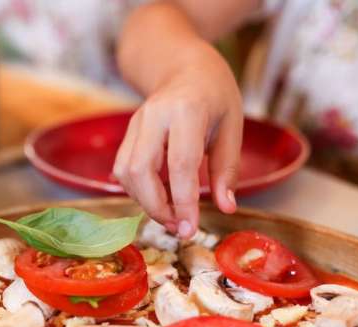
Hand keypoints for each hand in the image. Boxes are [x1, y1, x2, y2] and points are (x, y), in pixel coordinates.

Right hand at [112, 46, 242, 237]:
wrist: (182, 66)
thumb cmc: (214, 93)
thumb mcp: (232, 126)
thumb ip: (228, 169)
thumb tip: (226, 207)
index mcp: (186, 110)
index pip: (181, 164)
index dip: (183, 202)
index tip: (190, 229)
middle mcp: (153, 116)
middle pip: (141, 171)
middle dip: (157, 207)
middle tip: (180, 227)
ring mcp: (135, 124)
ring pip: (126, 173)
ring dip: (145, 202)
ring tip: (172, 214)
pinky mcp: (127, 136)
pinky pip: (124, 170)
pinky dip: (139, 191)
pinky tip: (160, 197)